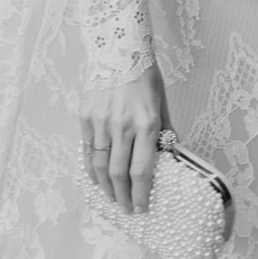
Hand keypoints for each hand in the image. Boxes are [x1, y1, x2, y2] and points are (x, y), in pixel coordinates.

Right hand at [81, 63, 167, 214]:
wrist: (118, 49)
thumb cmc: (145, 76)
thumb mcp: (162, 103)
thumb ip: (166, 132)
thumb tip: (172, 156)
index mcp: (147, 123)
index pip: (142, 170)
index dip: (140, 194)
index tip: (141, 208)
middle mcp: (123, 125)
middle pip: (119, 173)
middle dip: (122, 197)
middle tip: (125, 210)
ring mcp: (101, 121)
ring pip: (99, 166)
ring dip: (105, 187)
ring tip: (111, 198)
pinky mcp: (85, 116)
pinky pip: (86, 150)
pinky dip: (89, 169)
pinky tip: (95, 179)